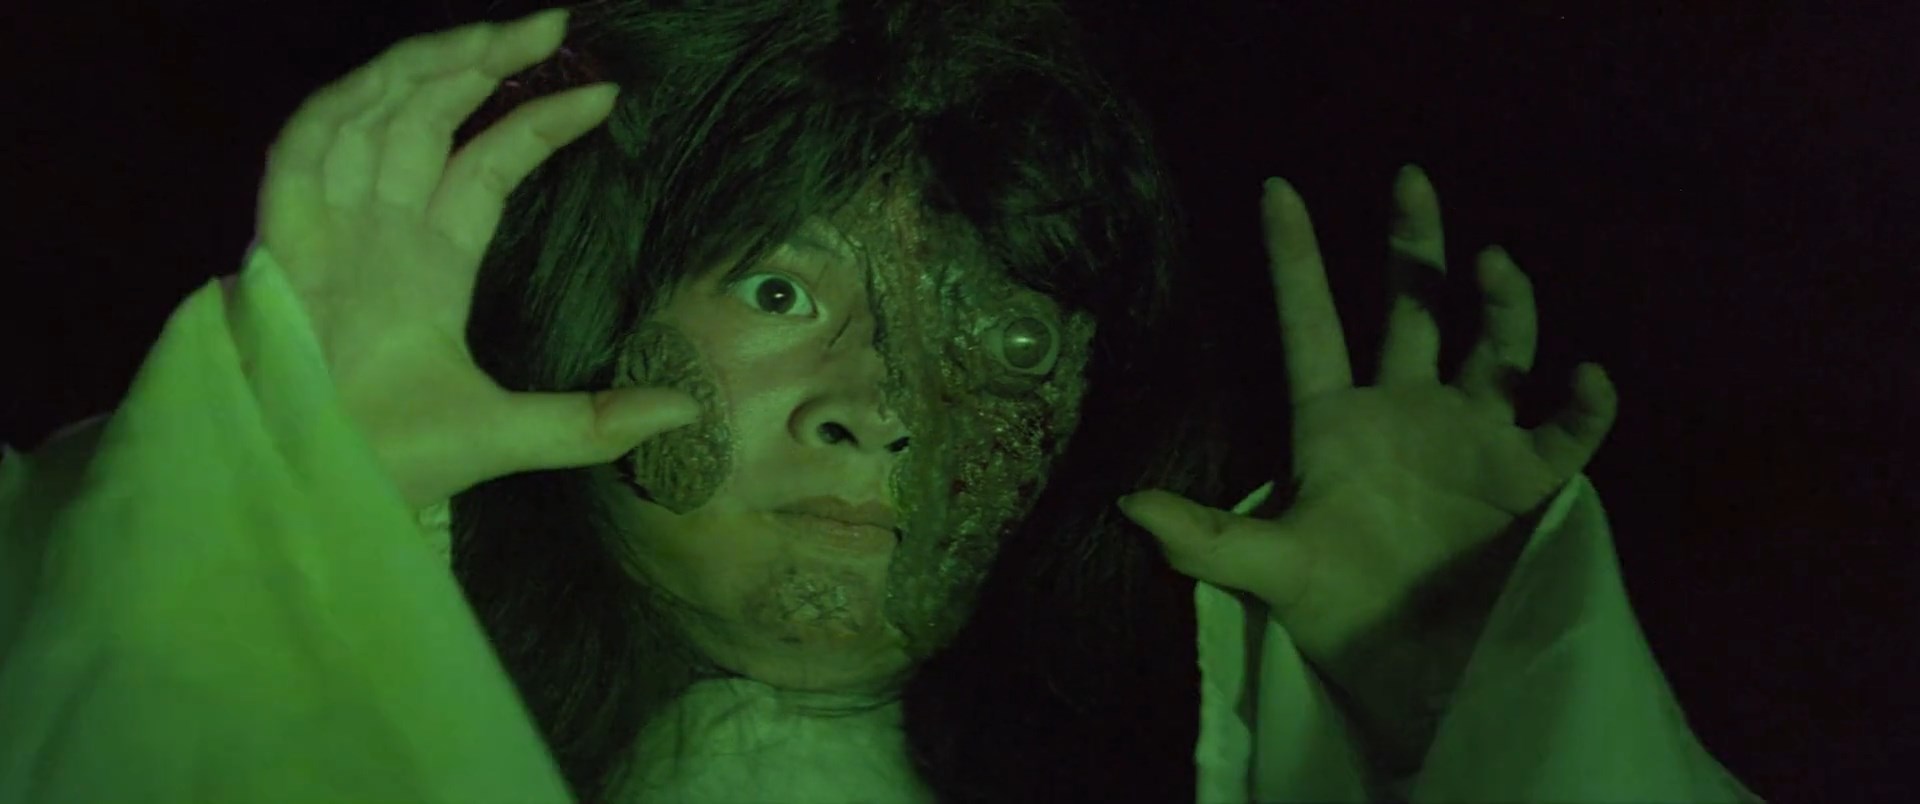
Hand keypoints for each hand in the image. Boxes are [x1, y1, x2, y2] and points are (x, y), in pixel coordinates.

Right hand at [248, 8, 696, 510]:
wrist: (314, 495)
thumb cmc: (395, 464)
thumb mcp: (515, 434)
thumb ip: (593, 421)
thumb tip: (681, 410)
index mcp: (429, 266)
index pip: (486, 165)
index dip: (537, 123)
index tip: (606, 95)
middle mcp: (379, 232)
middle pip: (430, 119)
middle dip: (483, 66)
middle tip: (553, 24)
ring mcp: (330, 229)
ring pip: (372, 116)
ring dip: (426, 69)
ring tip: (496, 36)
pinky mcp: (282, 240)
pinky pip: (303, 150)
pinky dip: (344, 107)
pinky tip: (394, 77)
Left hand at [1119, 166, 1617, 757]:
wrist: (1414, 672)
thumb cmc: (1337, 610)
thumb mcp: (1269, 570)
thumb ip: (1208, 539)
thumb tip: (1127, 508)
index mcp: (1336, 421)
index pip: (1311, 322)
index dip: (1293, 258)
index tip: (1275, 187)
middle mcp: (1408, 410)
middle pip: (1415, 309)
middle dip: (1414, 245)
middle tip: (1410, 178)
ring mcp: (1474, 437)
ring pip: (1495, 348)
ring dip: (1502, 306)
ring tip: (1494, 264)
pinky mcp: (1530, 479)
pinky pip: (1567, 429)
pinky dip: (1582, 404)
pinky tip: (1586, 378)